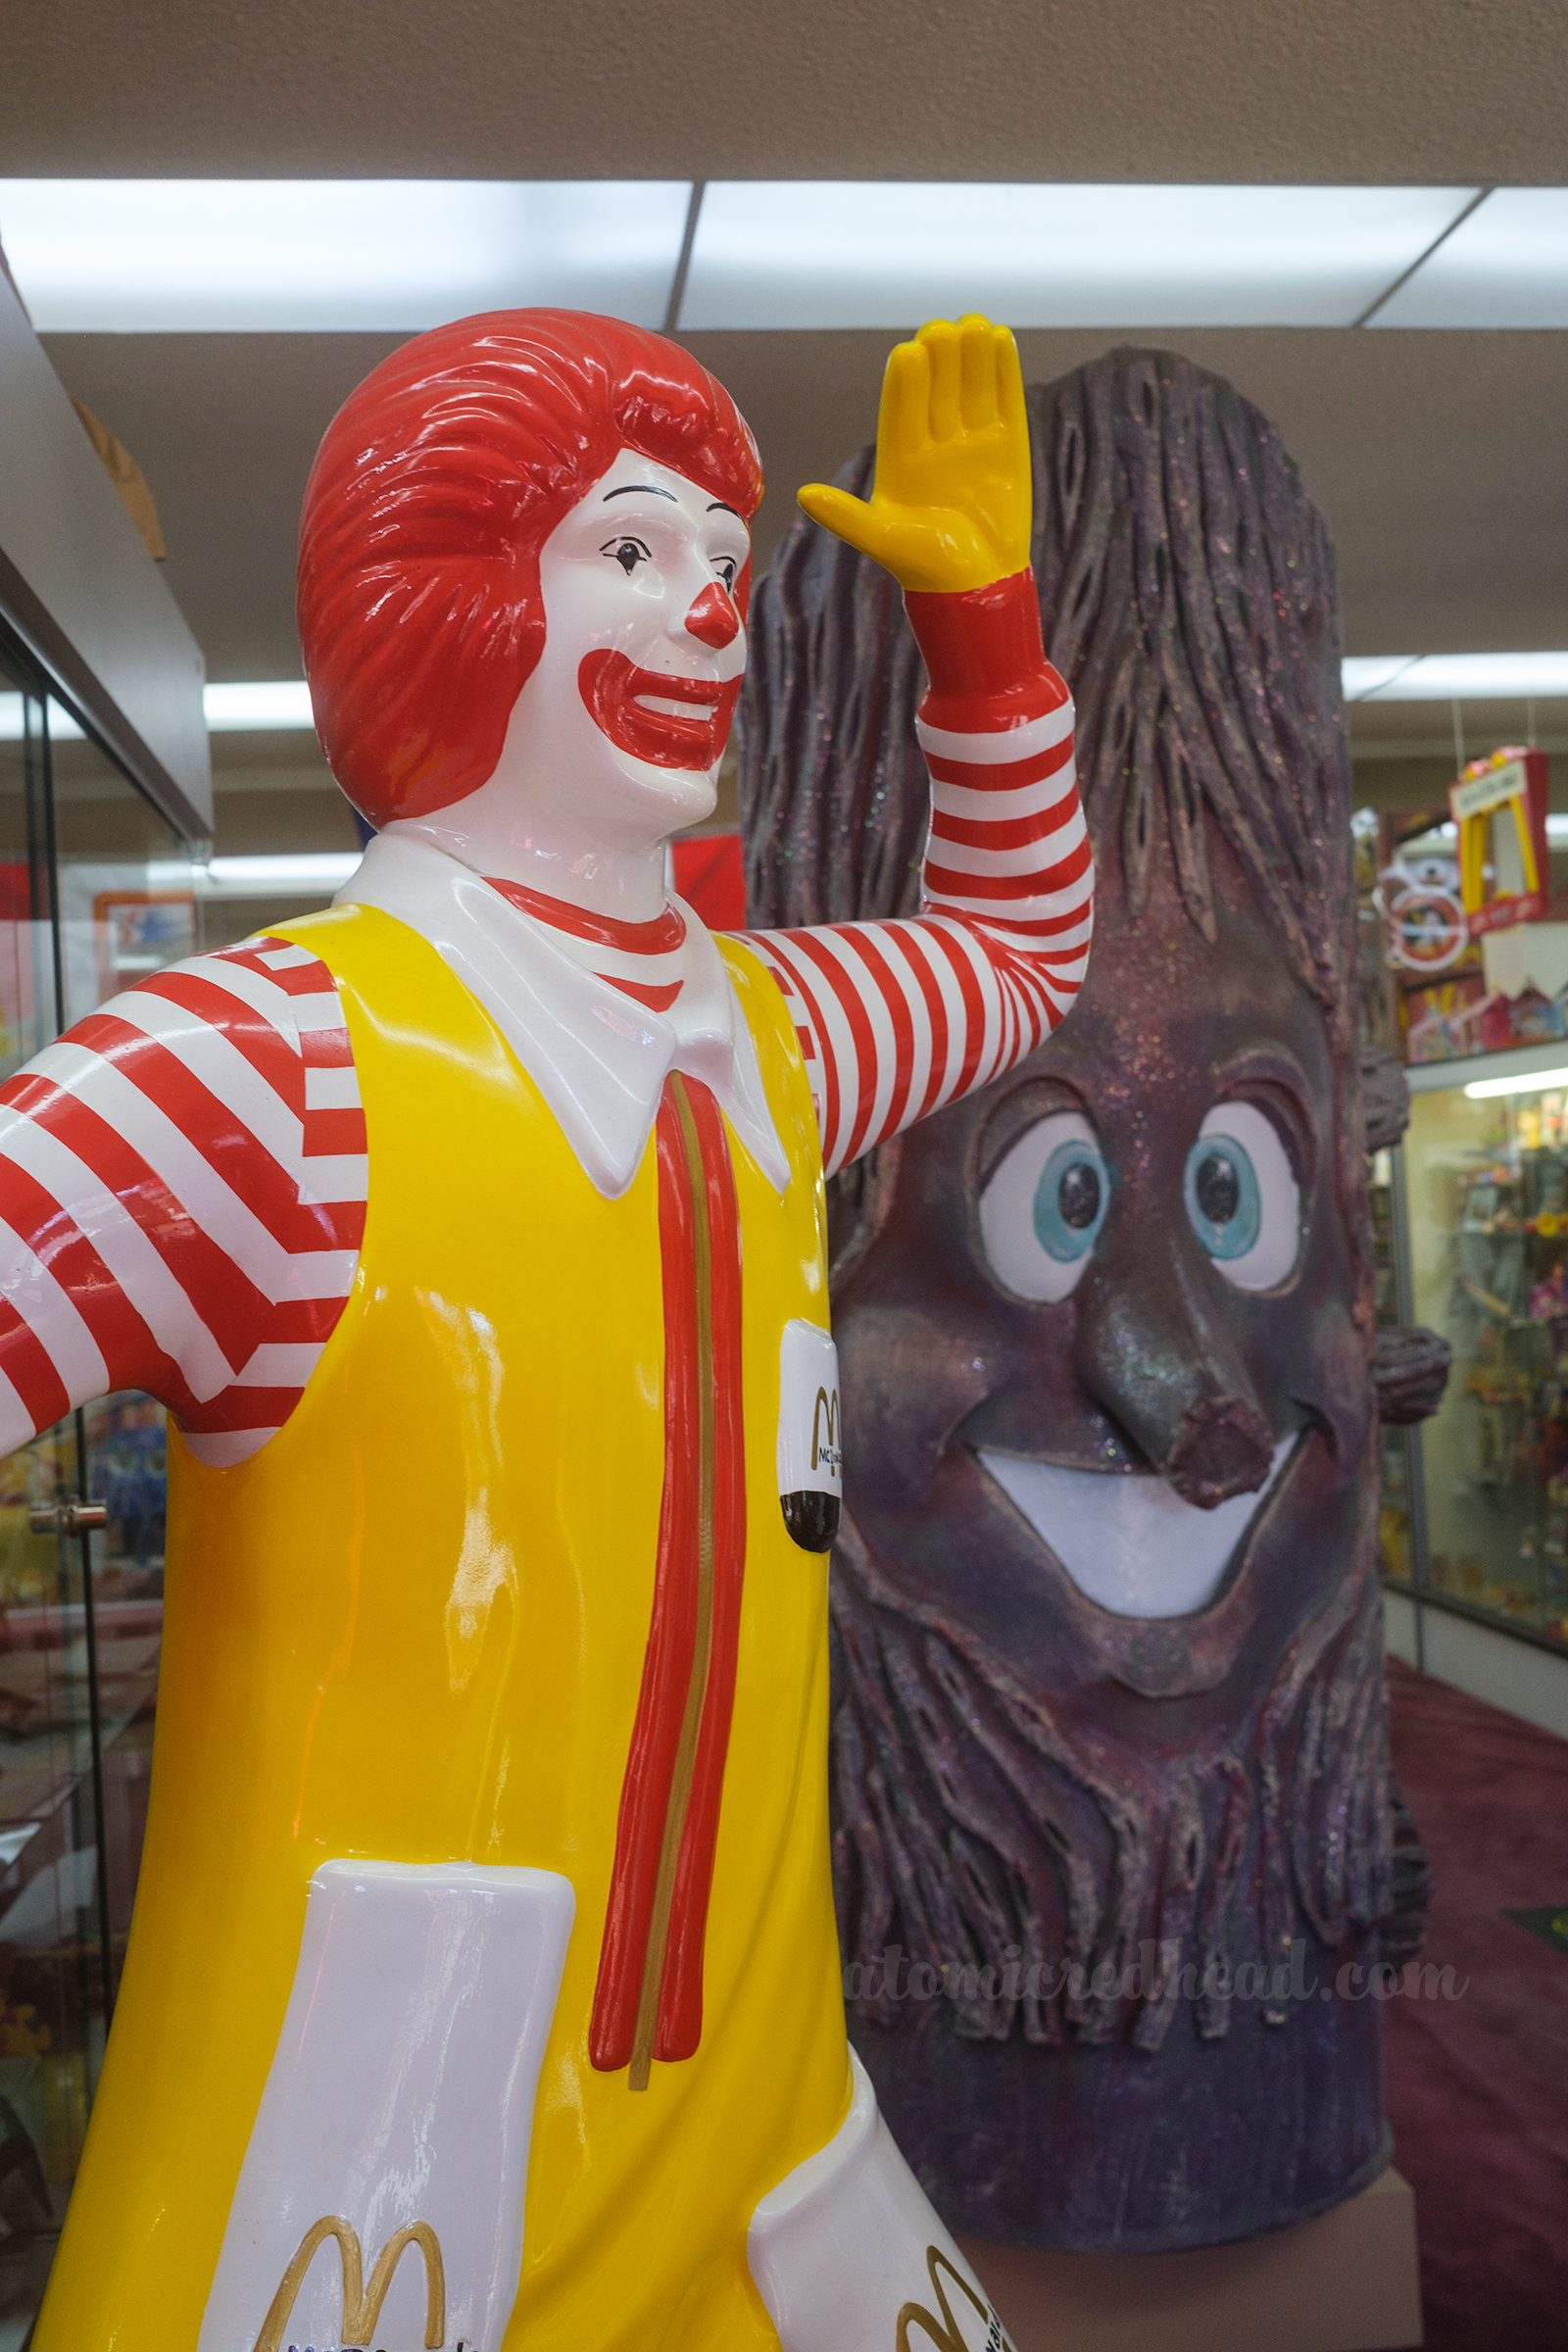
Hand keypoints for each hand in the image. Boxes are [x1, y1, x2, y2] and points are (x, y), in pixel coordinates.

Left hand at [797, 314, 1031, 594]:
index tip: (908, 353)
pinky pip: (1004, 401)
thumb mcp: (882, 540)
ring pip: (970, 388)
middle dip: (940, 359)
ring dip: (972, 355)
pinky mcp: (1007, 447)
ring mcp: (971, 442)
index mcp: (901, 458)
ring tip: (974, 322)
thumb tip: (804, 495)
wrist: (977, 586)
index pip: (901, 409)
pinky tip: (1002, 338)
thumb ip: (847, 516)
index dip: (905, 382)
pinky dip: (1003, 372)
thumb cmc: (924, 567)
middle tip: (941, 329)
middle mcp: (935, 444)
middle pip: (937, 390)